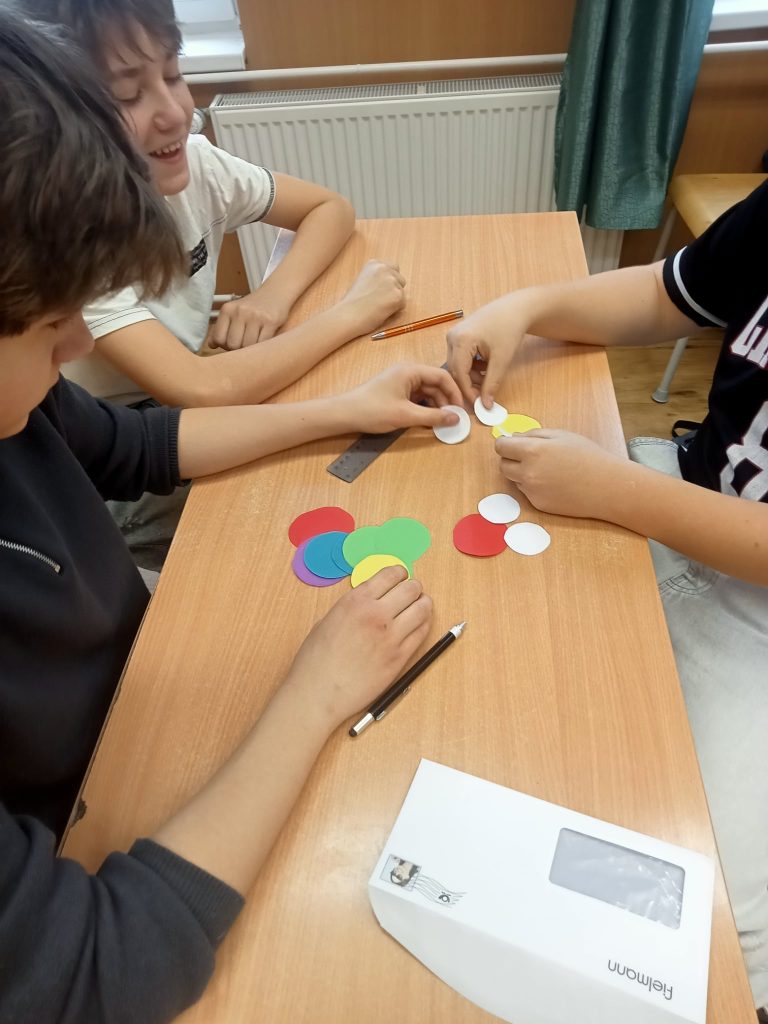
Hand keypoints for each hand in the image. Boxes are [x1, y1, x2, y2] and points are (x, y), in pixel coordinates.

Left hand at [210, 289, 292, 349]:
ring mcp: (256, 316)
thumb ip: (222, 328)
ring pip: (247, 346)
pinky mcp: (271, 321)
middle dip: (238, 350)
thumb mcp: (234, 312)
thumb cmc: (253, 308)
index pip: (219, 338)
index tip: (232, 345)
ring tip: (254, 344)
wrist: (275, 293)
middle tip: (244, 345)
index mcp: (228, 309)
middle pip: (233, 344)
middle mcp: (240, 311)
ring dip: (251, 350)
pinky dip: (262, 347)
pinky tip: (263, 342)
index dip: (224, 347)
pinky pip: (262, 343)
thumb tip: (211, 345)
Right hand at [285, 566, 432, 726]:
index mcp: (355, 601)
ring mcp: (391, 636)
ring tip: (420, 606)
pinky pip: (422, 633)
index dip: (399, 573)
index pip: (389, 575)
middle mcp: (376, 614)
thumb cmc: (316, 660)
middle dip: (414, 587)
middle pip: (411, 589)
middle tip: (413, 591)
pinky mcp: (400, 657)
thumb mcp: (328, 619)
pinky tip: (418, 625)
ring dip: (423, 604)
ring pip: (422, 609)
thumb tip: (371, 601)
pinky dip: (423, 625)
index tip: (401, 576)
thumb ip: (352, 607)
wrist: (319, 692)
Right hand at [339, 259, 406, 335]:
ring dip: (394, 301)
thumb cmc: (351, 303)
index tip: (380, 290)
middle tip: (379, 301)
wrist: (348, 315)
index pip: (393, 268)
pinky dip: (394, 310)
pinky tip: (381, 311)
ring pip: (402, 293)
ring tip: (377, 307)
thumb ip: (376, 279)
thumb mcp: (362, 281)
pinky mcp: (398, 295)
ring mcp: (392, 281)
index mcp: (374, 264)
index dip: (388, 281)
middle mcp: (384, 268)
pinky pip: (402, 304)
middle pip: (400, 280)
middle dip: (394, 290)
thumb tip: (389, 285)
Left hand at [341, 362, 463, 432]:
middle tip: (455, 418)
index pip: (442, 376)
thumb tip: (456, 418)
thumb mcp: (406, 415)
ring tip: (443, 422)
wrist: (345, 414)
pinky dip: (425, 408)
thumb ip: (433, 416)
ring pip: (427, 392)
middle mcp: (408, 373)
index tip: (462, 408)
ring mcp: (402, 382)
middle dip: (446, 400)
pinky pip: (418, 398)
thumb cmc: (373, 410)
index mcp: (410, 371)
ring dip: (436, 406)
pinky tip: (429, 420)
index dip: (455, 391)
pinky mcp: (397, 393)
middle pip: (435, 384)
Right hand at [446, 296, 528, 405]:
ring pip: (457, 366)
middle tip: (482, 398)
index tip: (477, 405)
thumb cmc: (509, 328)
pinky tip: (484, 367)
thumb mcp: (502, 360)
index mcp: (461, 340)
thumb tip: (485, 405)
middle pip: (455, 371)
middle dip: (468, 385)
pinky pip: (460, 358)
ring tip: (488, 379)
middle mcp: (452, 337)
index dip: (467, 392)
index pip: (458, 373)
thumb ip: (492, 384)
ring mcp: (453, 336)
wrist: (515, 309)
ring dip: (470, 377)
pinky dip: (471, 368)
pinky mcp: (458, 337)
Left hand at [496, 428, 627, 518]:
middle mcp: (527, 473)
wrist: (606, 486)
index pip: (500, 447)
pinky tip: (554, 483)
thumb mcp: (561, 435)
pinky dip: (534, 486)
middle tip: (528, 456)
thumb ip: (533, 434)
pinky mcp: (538, 504)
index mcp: (532, 451)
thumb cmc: (587, 456)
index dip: (505, 444)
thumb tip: (513, 438)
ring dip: (522, 473)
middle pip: (503, 465)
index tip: (512, 444)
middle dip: (511, 459)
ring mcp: (532, 491)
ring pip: (514, 479)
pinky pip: (527, 492)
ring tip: (547, 469)